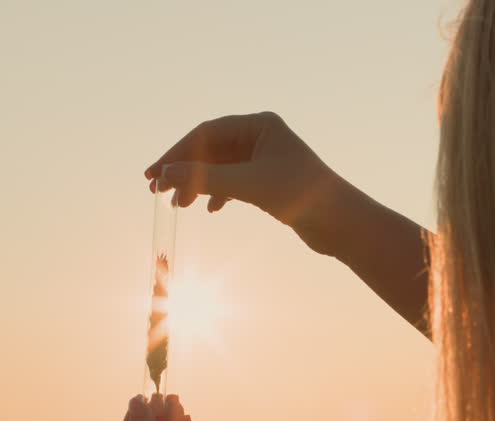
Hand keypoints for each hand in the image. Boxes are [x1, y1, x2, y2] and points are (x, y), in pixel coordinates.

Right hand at [143, 112, 347, 255]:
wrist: (340, 222)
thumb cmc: (301, 195)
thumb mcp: (248, 184)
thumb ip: (205, 178)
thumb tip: (165, 175)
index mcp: (259, 124)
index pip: (206, 133)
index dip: (176, 153)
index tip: (154, 175)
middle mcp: (261, 136)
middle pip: (210, 149)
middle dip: (184, 170)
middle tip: (156, 190)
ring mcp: (265, 159)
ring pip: (220, 167)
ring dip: (198, 184)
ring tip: (179, 204)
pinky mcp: (269, 181)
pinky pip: (234, 182)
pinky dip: (218, 194)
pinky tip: (210, 209)